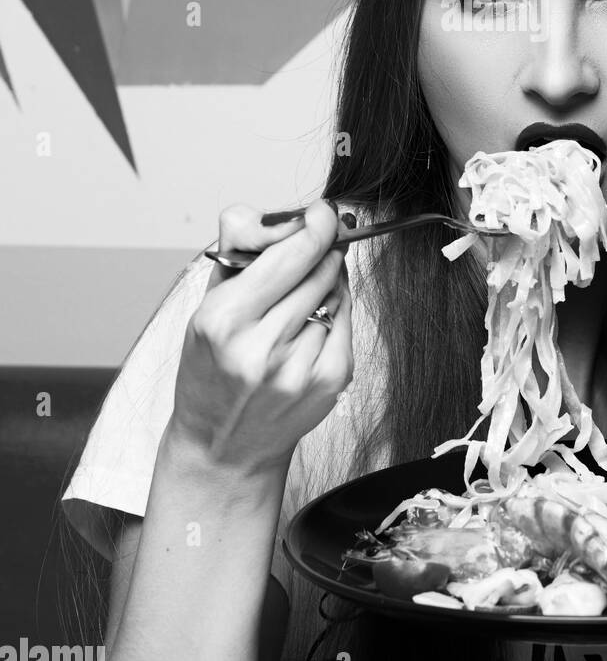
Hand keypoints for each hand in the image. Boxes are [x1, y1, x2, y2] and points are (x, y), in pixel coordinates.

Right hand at [169, 199, 352, 475]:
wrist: (222, 447)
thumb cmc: (211, 370)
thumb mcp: (206, 305)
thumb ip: (241, 250)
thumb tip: (287, 215)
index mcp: (224, 320)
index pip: (290, 254)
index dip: (315, 225)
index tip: (322, 213)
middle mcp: (261, 347)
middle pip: (319, 268)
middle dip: (319, 252)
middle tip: (311, 251)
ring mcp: (299, 368)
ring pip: (336, 293)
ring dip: (324, 285)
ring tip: (296, 304)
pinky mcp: (329, 381)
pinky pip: (346, 321)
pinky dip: (333, 314)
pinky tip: (308, 328)